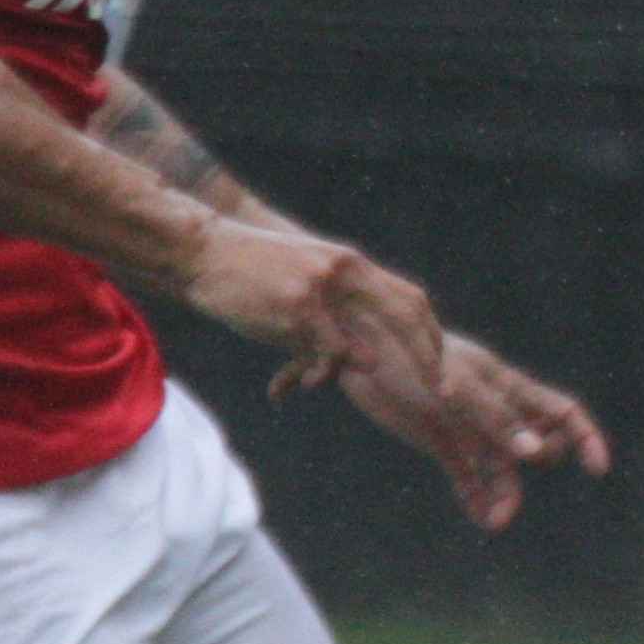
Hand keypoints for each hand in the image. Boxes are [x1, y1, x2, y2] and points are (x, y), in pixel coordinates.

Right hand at [181, 216, 448, 400]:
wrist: (203, 251)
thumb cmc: (251, 273)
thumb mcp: (305, 284)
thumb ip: (338, 315)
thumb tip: (365, 360)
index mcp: (351, 264)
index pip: (411, 298)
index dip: (430, 335)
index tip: (440, 368)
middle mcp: (345, 271)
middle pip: (407, 314)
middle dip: (428, 357)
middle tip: (438, 392)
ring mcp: (322, 287)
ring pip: (357, 345)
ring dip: (345, 371)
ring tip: (316, 377)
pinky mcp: (296, 306)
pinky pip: (323, 352)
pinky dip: (318, 372)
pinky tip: (298, 381)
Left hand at [346, 326, 612, 529]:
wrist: (356, 353)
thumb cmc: (407, 357)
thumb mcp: (455, 388)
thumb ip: (495, 419)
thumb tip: (535, 455)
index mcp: (507, 387)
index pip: (562, 412)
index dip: (585, 438)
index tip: (598, 470)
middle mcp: (495, 409)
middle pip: (537, 443)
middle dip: (538, 465)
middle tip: (512, 473)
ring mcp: (469, 427)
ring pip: (503, 468)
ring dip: (505, 495)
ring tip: (495, 522)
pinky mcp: (441, 441)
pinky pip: (469, 476)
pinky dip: (476, 497)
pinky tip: (479, 518)